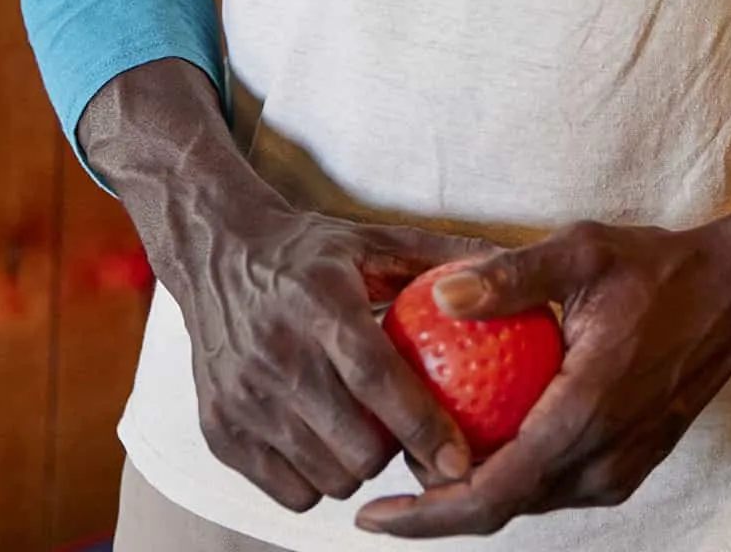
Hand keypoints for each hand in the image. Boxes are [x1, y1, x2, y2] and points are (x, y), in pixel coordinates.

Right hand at [175, 204, 489, 513]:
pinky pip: (287, 490)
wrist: (217, 254)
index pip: (378, 380)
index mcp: (320, 305)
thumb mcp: (375, 240)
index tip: (462, 458)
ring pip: (325, 477)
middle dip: (395, 451)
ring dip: (357, 466)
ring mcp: (241, 399)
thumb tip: (513, 270)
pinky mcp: (218, 431)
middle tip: (407, 429)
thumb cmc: (310, 252)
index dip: (424, 426)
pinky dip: (316, 478)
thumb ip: (443, 258)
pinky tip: (327, 441)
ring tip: (367, 430)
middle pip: (355, 445)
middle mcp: (276, 355)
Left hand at [354, 218, 730, 536]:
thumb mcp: (582, 254)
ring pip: (529, 499)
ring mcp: (620, 469)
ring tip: (425, 451)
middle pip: (502, 509)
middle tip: (385, 467)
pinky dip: (514, 471)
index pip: (491, 494)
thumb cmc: (659, 267)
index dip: (426, 515)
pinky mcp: (630, 464)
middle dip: (437, 506)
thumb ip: (511, 275)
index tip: (371, 514)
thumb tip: (441, 292)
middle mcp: (603, 460)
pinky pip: (557, 483)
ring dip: (475, 489)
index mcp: (585, 416)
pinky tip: (485, 434)